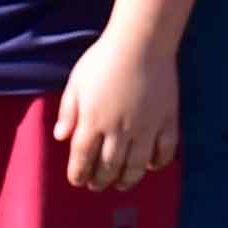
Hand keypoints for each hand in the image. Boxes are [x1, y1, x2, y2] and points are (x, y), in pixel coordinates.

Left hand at [56, 25, 180, 190]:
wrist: (141, 43)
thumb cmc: (103, 59)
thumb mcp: (76, 82)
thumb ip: (68, 111)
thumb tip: (60, 137)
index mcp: (92, 121)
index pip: (82, 158)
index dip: (78, 173)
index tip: (77, 180)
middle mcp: (118, 131)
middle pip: (108, 167)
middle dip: (100, 180)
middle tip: (96, 185)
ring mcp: (145, 128)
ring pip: (135, 166)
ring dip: (126, 180)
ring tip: (120, 184)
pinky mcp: (166, 121)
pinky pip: (164, 151)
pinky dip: (157, 163)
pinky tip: (150, 165)